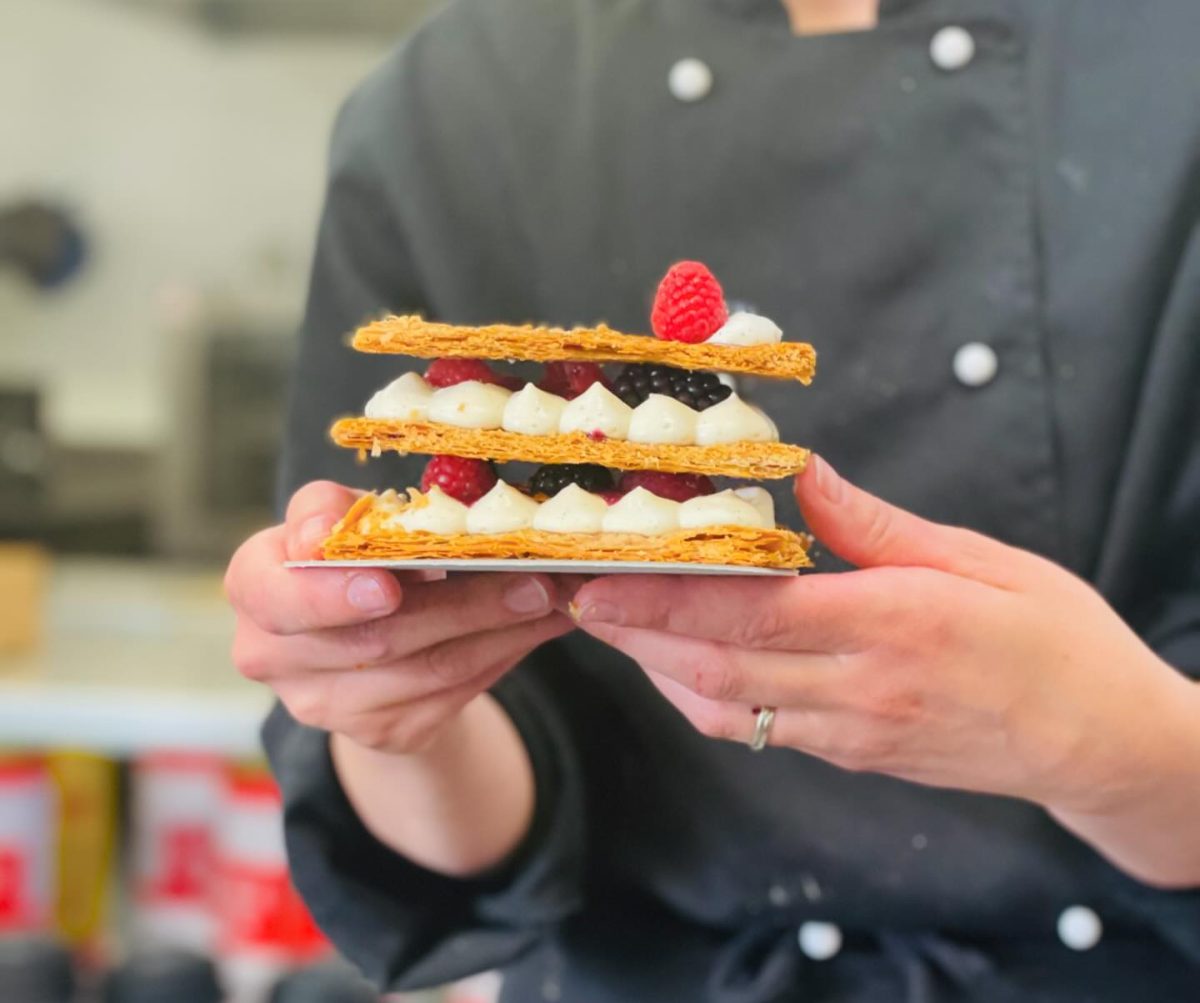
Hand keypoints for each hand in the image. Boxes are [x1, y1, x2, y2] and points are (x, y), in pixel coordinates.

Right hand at [226, 481, 572, 754]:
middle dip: (462, 605)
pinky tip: (537, 626)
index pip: (273, 590)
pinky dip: (503, 655)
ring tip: (551, 596)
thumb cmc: (353, 554)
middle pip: (374, 637)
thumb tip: (425, 514)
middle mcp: (274, 653)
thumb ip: (358, 512)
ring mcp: (325, 705)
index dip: (330, 593)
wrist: (366, 638)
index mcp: (255, 583)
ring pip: (427, 669)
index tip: (388, 586)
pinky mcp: (380, 732)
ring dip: (499, 629)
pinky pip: (453, 694)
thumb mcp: (346, 518)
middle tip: (530, 579)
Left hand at [572, 457, 1199, 884]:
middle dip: (631, 632)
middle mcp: (859, 688)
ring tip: (606, 621)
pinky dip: (701, 695)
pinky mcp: (851, 754)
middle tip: (569, 595)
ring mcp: (851, 733)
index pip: (752, 612)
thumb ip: (878, 526)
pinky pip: (755, 728)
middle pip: (716, 665)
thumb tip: (804, 474)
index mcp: (894, 624)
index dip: (663, 599)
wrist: (1101, 743)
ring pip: (723, 707)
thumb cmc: (1055, 641)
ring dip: (654, 666)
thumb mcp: (983, 561)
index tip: (598, 579)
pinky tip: (674, 661)